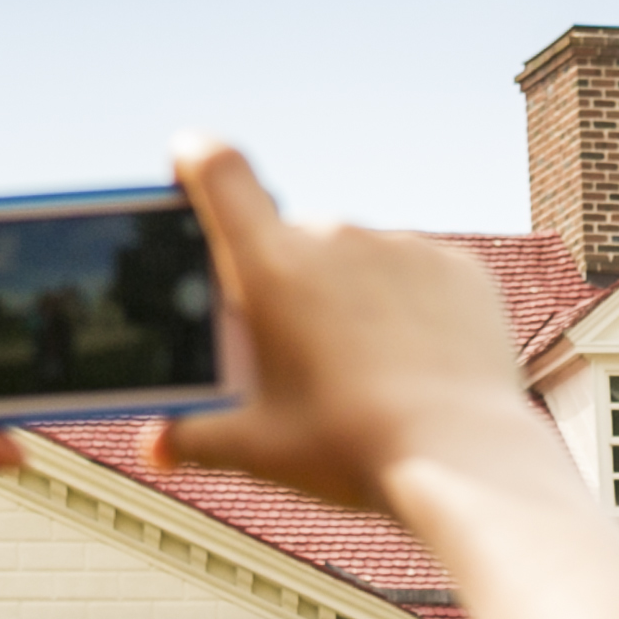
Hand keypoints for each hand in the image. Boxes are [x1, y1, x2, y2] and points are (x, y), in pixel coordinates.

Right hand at [148, 141, 570, 515]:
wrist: (462, 460)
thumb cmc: (348, 450)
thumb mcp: (256, 447)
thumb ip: (194, 435)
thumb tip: (156, 444)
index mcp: (269, 264)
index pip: (218, 168)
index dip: (196, 158)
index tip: (188, 163)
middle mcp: (335, 237)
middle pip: (291, 237)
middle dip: (286, 279)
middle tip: (297, 346)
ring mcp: (402, 248)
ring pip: (359, 257)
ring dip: (351, 292)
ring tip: (364, 367)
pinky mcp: (457, 268)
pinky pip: (417, 274)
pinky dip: (409, 304)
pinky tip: (414, 360)